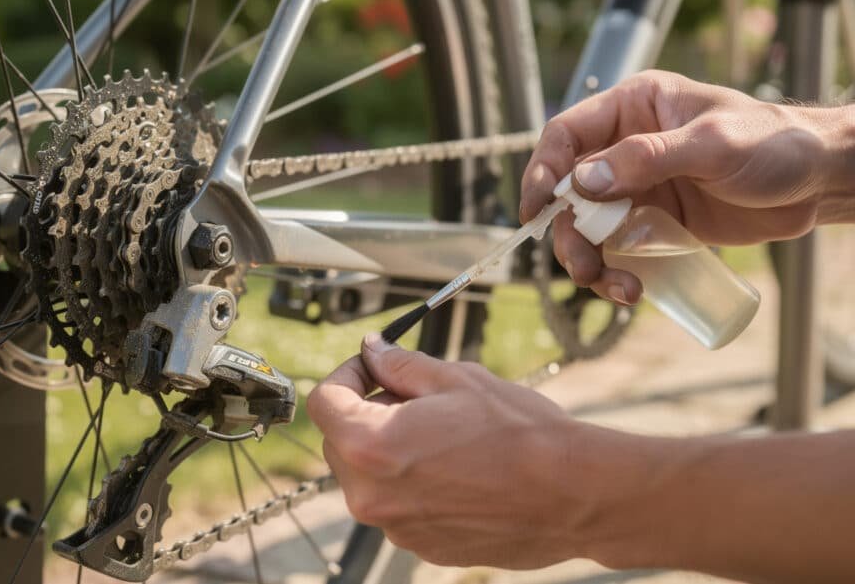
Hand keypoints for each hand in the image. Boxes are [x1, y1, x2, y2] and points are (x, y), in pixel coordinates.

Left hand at [306, 334, 600, 568]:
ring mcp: (397, 528)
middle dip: (368, 412)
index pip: (324, 402)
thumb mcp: (456, 380)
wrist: (574, 494)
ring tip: (445, 434)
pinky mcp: (423, 547)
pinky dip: (414, 484)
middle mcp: (372, 496)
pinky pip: (400, 506)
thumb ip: (400, 365)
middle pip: (341, 442)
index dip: (346, 374)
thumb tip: (374, 351)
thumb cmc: (520, 434)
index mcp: (371, 446)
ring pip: (371, 476)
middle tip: (414, 396)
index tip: (371, 367)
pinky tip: (459, 468)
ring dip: (391, 450)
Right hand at [520, 70, 854, 304]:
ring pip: (588, 228)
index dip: (542, 171)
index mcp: (633, 109)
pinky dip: (617, 274)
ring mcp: (637, 188)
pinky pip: (617, 251)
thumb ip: (646, 158)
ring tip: (616, 287)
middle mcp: (625, 148)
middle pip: (569, 192)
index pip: (567, 136)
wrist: (817, 183)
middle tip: (585, 266)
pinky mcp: (653, 224)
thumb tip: (581, 182)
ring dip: (590, 261)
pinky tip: (634, 290)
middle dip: (570, 234)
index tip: (535, 210)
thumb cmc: (773, 144)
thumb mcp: (711, 145)